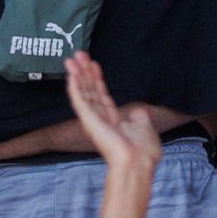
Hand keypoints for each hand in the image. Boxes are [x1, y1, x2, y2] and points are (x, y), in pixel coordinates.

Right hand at [65, 52, 161, 174]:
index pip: (101, 95)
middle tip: (78, 55)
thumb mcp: (144, 127)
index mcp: (112, 121)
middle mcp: (100, 120)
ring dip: (78, 75)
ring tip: (73, 59)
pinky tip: (72, 76)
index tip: (93, 63)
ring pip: (84, 93)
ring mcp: (94, 121)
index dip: (97, 79)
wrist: (139, 162)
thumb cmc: (143, 151)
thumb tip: (136, 112)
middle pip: (90, 91)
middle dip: (84, 72)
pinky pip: (81, 102)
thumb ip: (137, 118)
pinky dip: (76, 89)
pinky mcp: (90, 123)